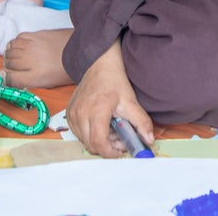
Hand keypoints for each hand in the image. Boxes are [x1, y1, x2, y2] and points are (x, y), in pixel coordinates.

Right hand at [66, 41, 153, 157]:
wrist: (100, 65)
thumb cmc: (114, 81)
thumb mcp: (131, 101)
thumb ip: (141, 122)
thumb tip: (149, 140)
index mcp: (96, 110)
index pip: (98, 142)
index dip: (110, 152)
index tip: (120, 151)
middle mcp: (80, 113)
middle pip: (91, 145)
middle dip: (107, 147)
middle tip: (120, 139)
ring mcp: (72, 113)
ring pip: (84, 140)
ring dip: (98, 141)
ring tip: (112, 129)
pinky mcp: (69, 113)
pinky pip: (78, 133)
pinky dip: (90, 134)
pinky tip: (102, 124)